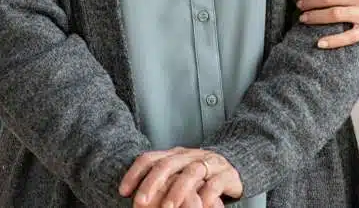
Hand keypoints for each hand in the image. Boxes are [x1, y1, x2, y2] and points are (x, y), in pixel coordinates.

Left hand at [120, 148, 241, 207]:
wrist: (235, 164)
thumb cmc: (199, 174)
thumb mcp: (178, 172)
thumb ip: (160, 179)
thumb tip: (131, 195)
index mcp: (175, 154)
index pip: (150, 158)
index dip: (135, 173)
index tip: (123, 192)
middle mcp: (191, 156)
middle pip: (168, 164)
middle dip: (152, 183)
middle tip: (140, 202)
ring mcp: (210, 164)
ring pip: (192, 173)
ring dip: (177, 191)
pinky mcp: (227, 175)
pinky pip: (215, 184)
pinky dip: (206, 195)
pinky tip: (199, 206)